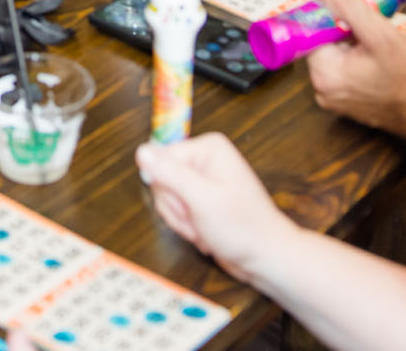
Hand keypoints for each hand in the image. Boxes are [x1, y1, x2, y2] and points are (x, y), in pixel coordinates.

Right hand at [135, 133, 295, 283]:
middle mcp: (204, 160)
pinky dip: (187, 226)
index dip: (169, 189)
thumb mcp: (203, 200)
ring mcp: (202, 180)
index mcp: (207, 149)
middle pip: (161, 180)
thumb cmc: (243, 229)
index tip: (190, 205)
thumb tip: (141, 151)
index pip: (160, 160)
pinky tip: (206, 232)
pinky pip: (176, 210)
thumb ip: (170, 174)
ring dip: (183, 221)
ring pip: (166, 199)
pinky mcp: (200, 198)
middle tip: (200, 219)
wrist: (264, 257)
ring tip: (205, 227)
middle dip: (178, 208)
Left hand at [305, 0, 405, 149]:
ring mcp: (334, 97)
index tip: (353, 6)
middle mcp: (322, 88)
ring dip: (353, 41)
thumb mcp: (381, 34)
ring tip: (378, 40)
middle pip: (325, 41)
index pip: (313, 29)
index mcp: (323, 73)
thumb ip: (349, 5)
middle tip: (372, 22)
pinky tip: (378, 55)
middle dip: (346, 26)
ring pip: (337, 54)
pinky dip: (358, 57)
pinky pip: (345, 69)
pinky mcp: (347, 101)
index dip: (333, 12)